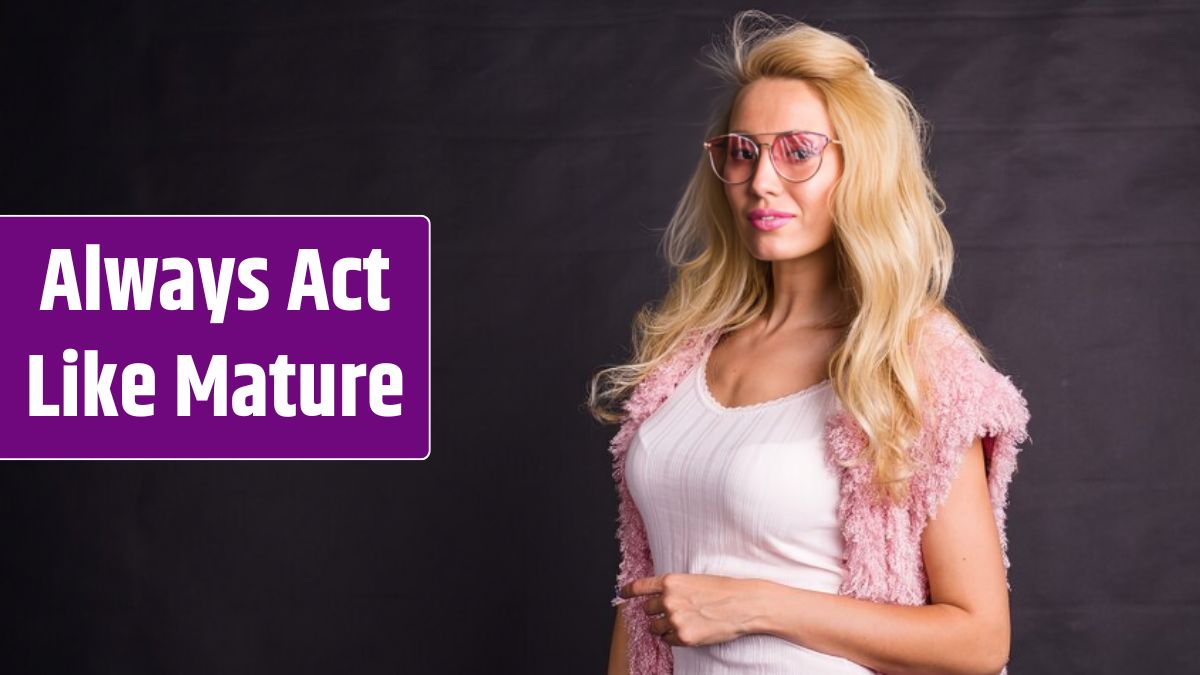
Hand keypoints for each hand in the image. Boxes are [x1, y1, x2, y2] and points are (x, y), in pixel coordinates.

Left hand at [618, 573, 759, 647]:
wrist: (743, 604)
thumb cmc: (722, 590)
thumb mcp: (693, 580)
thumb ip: (673, 588)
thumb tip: (658, 598)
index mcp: (670, 582)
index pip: (639, 587)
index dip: (628, 591)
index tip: (622, 594)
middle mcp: (668, 600)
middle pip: (647, 609)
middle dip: (657, 611)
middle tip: (674, 611)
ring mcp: (674, 620)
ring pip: (654, 627)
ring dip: (662, 626)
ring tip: (682, 621)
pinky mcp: (683, 637)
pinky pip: (667, 640)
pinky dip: (674, 637)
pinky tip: (690, 630)